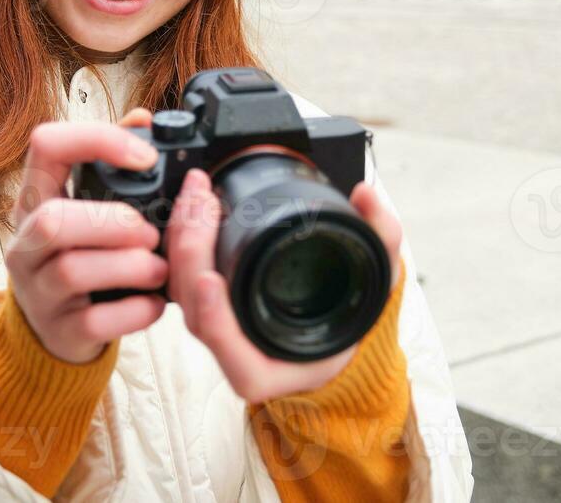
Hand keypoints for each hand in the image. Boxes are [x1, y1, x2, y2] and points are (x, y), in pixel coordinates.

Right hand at [4, 107, 167, 362]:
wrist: (56, 330)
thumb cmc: (80, 254)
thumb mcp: (85, 205)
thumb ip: (110, 162)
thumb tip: (142, 118)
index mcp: (35, 198)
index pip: (45, 145)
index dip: (97, 140)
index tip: (145, 159)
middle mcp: (25, 242)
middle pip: (51, 220)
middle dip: (113, 223)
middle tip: (150, 232)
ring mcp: (38, 290)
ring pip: (72, 271)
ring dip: (130, 266)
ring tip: (159, 268)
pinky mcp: (60, 331)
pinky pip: (94, 321)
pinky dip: (134, 311)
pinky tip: (153, 303)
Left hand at [164, 168, 403, 402]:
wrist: (338, 323)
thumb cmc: (354, 312)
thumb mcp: (378, 279)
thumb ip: (381, 238)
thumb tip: (366, 194)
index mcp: (270, 367)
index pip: (231, 350)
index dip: (215, 319)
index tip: (209, 280)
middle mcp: (235, 352)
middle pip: (193, 311)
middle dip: (190, 253)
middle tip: (202, 204)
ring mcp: (215, 328)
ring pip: (180, 290)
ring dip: (181, 239)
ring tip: (197, 193)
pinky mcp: (205, 301)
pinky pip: (180, 275)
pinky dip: (182, 238)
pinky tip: (192, 203)